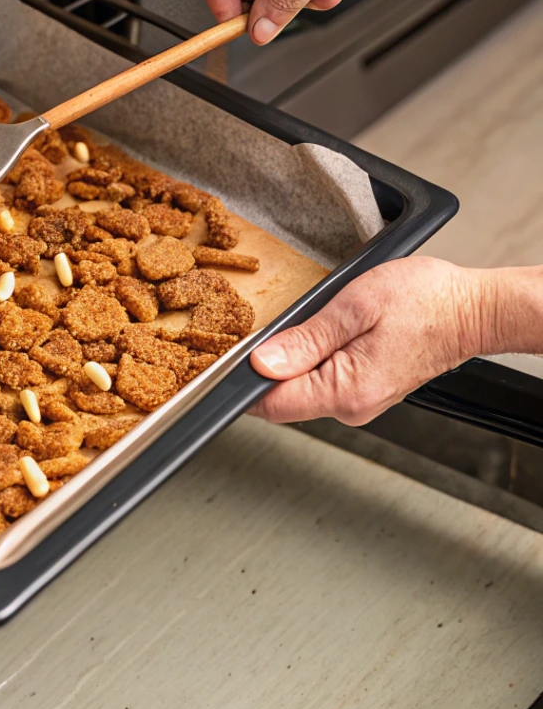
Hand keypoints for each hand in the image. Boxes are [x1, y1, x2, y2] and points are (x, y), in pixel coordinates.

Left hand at [248, 257, 488, 424]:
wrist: (473, 308)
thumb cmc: (426, 301)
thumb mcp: (354, 307)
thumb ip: (305, 340)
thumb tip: (262, 364)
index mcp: (345, 392)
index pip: (271, 404)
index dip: (244, 380)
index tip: (234, 355)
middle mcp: (351, 407)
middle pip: (282, 396)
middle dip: (270, 364)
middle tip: (282, 323)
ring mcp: (359, 402)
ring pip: (301, 386)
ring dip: (294, 357)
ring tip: (317, 321)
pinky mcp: (365, 390)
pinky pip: (323, 379)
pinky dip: (314, 357)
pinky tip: (329, 331)